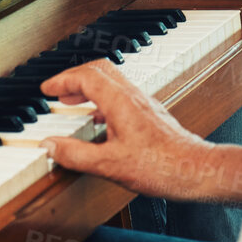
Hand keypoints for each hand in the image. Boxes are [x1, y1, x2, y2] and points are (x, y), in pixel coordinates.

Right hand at [38, 60, 233, 201]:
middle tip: (58, 91)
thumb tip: (50, 146)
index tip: (47, 89)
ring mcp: (144, 104)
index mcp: (120, 102)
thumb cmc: (161, 166)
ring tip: (73, 103)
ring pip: (112, 82)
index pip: (86, 76)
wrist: (195, 170)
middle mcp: (133, 97)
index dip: (62, 80)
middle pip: (100, 71)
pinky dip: (103, 100)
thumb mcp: (109, 165)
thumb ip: (76, 155)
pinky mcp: (150, 115)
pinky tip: (99, 121)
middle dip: (74, 78)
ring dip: (89, 88)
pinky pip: (122, 96)